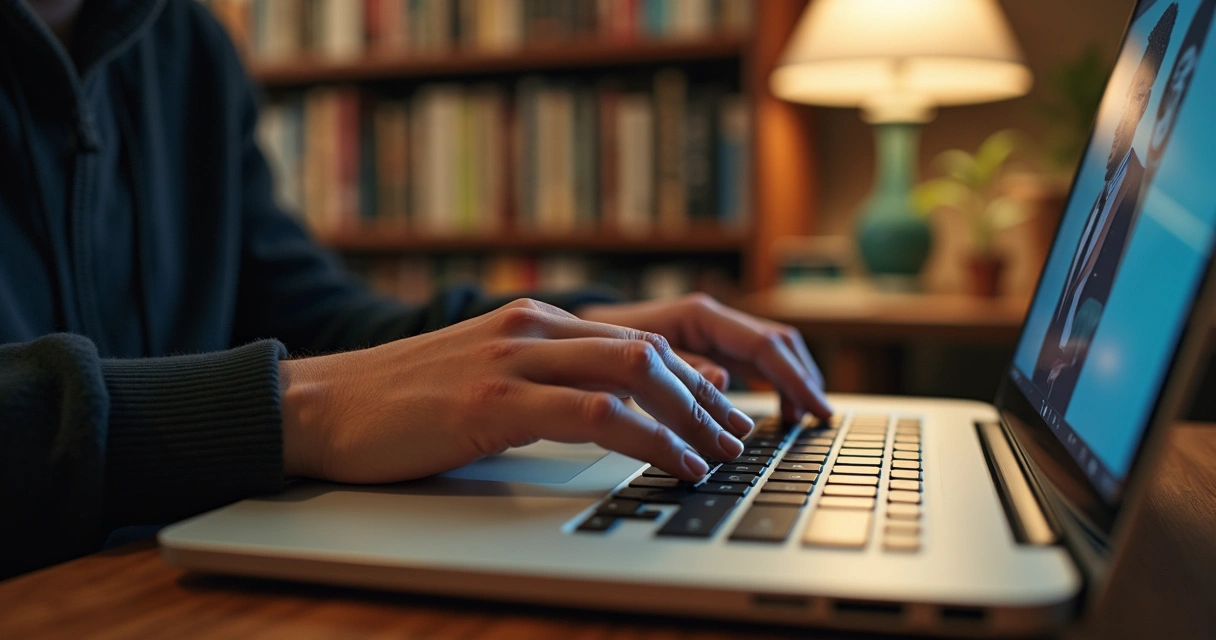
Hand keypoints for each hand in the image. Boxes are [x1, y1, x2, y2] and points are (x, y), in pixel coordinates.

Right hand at [279, 299, 754, 483]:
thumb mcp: (486, 378)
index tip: (722, 415)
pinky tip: (674, 463)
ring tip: (720, 457)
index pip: (638, 340)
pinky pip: (596, 414)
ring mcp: (514, 357)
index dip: (693, 379)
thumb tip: (609, 412)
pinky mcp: (495, 398)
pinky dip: (650, 438)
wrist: (322, 404)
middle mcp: (533, 326)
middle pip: (650, 352)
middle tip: (737, 439)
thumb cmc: (403, 403)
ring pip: (635, 372)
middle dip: (706, 399)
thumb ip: (546, 383)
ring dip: (692, 418)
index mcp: (535, 320)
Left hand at [576, 293, 830, 422]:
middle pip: (777, 345)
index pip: (765, 346)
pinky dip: (770, 385)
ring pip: (769, 353)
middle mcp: (711, 320)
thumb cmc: (595, 343)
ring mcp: (711, 333)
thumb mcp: (628, 359)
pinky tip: (774, 412)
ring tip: (799, 420)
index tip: (815, 410)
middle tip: (818, 420)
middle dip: (802, 380)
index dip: (795, 379)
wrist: (571, 334)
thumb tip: (723, 381)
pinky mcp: (706, 349)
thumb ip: (676, 368)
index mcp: (699, 316)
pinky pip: (752, 363)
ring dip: (790, 383)